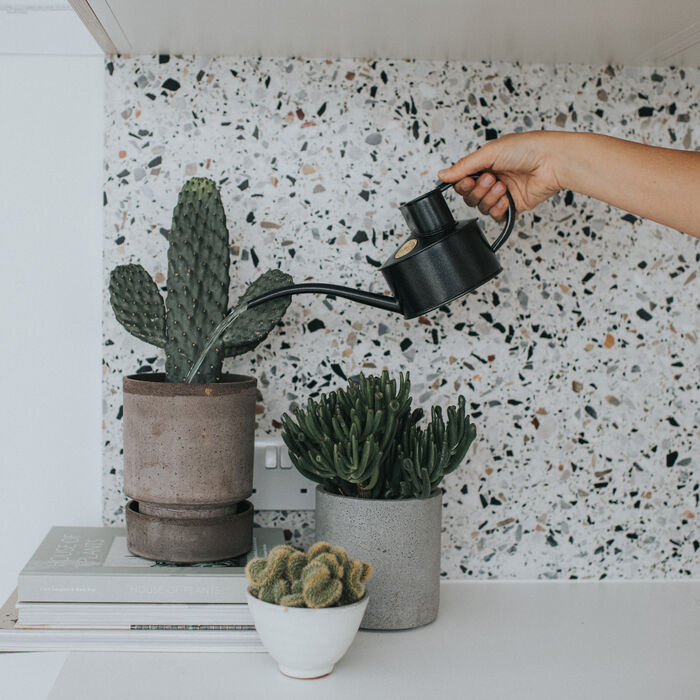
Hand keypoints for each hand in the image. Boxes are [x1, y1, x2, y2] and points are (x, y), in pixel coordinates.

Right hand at [438, 132, 564, 221]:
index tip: (467, 180)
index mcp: (486, 163)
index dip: (462, 184)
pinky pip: (496, 216)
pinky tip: (506, 199)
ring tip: (503, 186)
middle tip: (491, 179)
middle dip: (478, 190)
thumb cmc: (528, 149)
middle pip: (470, 196)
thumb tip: (442, 174)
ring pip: (482, 206)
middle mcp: (493, 178)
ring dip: (490, 198)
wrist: (552, 162)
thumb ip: (463, 166)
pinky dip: (498, 210)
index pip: (463, 180)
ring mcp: (503, 193)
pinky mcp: (514, 206)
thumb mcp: (489, 152)